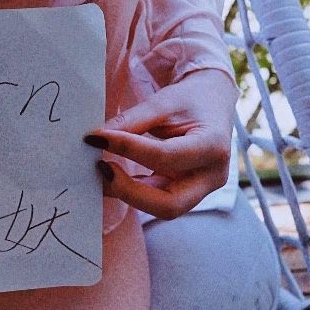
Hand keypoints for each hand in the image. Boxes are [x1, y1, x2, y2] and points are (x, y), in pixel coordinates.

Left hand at [84, 69, 237, 220]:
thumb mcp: (163, 103)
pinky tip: (112, 176)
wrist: (212, 104)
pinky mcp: (186, 194)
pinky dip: (132, 191)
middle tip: (101, 168)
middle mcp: (212, 176)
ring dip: (127, 193)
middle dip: (129, 191)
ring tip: (102, 170)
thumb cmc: (191, 100)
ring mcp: (201, 190)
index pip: (164, 156)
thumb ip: (131, 121)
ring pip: (161, 208)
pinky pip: (156, 201)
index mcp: (213, 147)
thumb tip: (96, 138)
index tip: (97, 138)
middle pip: (169, 204)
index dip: (127, 149)